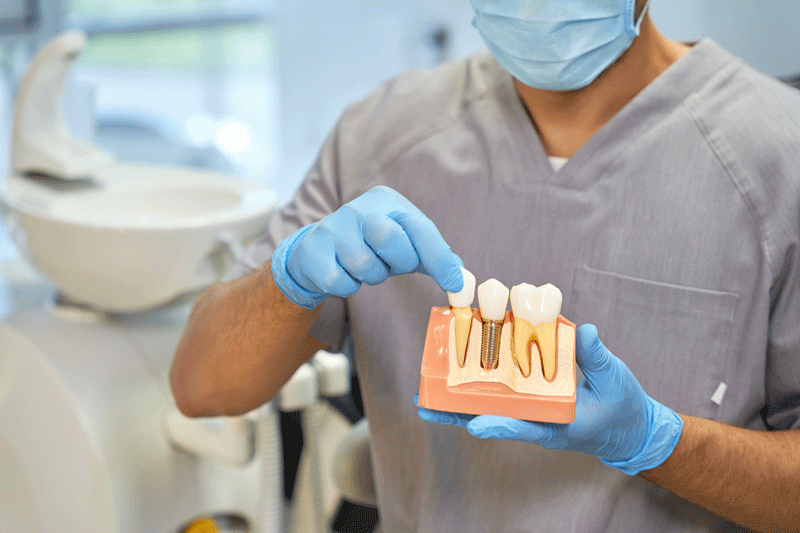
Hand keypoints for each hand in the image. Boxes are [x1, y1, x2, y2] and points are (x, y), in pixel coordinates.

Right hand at [272, 186, 462, 308]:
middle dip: (398, 261)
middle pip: (390, 237)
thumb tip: (462, 277)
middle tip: (392, 264)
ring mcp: (332, 228)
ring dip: (371, 276)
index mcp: (385, 200)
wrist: (316, 252)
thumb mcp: (403, 245)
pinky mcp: (313, 253)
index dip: (438, 257)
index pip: (419, 226)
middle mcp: (357, 208)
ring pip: (364, 264)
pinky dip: (348, 286)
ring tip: (365, 267)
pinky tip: (344, 274)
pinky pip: (342, 282)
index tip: (454, 283)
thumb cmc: (370, 247)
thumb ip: (433, 256)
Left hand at [417, 324, 683, 474]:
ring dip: (459, 401)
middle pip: (493, 418)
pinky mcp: (531, 401)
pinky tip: (456, 374)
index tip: (475, 425)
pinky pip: (500, 396)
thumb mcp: (615, 381)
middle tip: (425, 405)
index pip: (526, 426)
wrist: (629, 427)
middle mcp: (538, 420)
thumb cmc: (623, 407)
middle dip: (459, 414)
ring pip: (490, 408)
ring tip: (426, 394)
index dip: (501, 425)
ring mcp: (532, 412)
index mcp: (559, 423)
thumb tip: (583, 331)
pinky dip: (478, 386)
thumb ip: (597, 357)